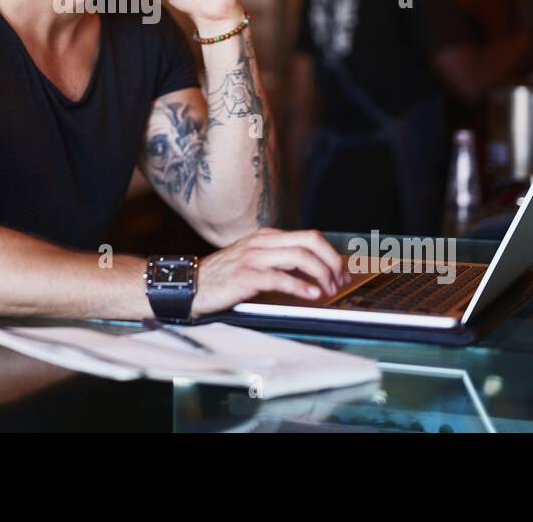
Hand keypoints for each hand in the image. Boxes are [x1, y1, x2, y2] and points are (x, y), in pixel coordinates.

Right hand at [190, 228, 350, 315]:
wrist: (190, 285)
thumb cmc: (222, 277)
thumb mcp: (253, 262)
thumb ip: (279, 262)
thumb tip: (311, 272)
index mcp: (266, 237)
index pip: (309, 236)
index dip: (331, 253)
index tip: (342, 272)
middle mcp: (262, 242)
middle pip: (310, 241)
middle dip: (332, 261)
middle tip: (340, 281)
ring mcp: (253, 257)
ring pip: (300, 257)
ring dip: (322, 274)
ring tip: (329, 290)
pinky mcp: (246, 276)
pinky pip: (280, 278)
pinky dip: (301, 287)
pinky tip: (312, 295)